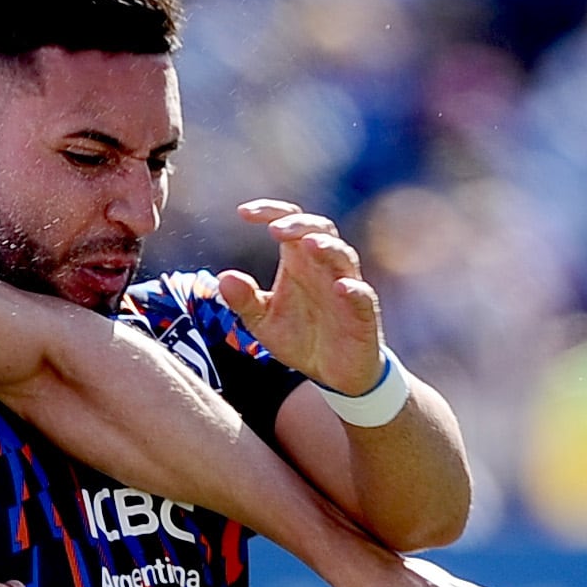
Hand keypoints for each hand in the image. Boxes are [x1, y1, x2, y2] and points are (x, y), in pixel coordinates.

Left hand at [214, 201, 386, 396]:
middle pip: (319, 229)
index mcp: (299, 261)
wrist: (332, 374)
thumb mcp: (263, 322)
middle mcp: (324, 267)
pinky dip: (353, 290)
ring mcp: (346, 287)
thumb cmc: (300, 337)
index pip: (290, 222)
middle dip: (298, 225)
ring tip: (308, 244)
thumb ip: (244, 300)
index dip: (269, 211)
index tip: (243, 213)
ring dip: (327, 248)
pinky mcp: (362, 314)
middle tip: (275, 229)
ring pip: (343, 256)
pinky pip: (362, 296)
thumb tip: (224, 278)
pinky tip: (341, 287)